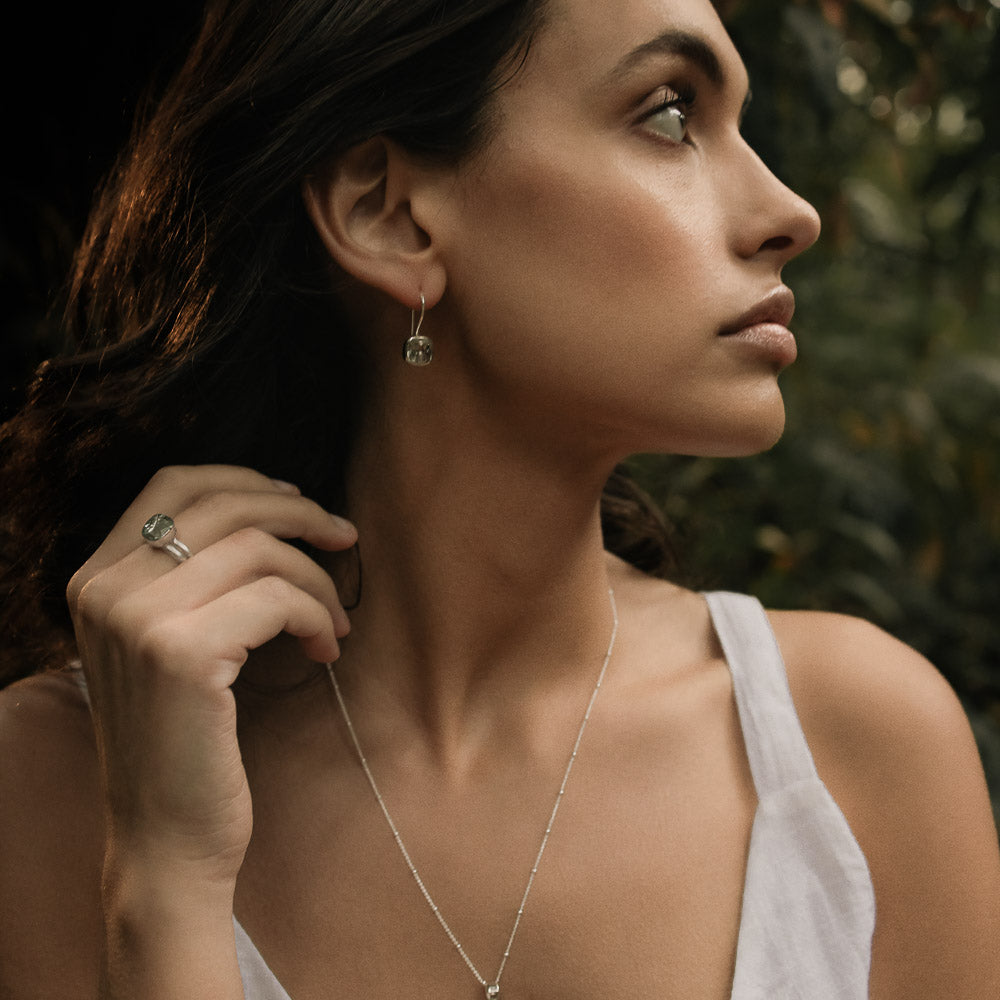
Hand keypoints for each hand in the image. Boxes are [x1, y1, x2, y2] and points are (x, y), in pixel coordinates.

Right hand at [66, 465, 356, 885]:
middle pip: (222, 504)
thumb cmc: (184, 740)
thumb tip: (272, 513)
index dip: (245, 481)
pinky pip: (279, 597)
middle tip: (345, 537)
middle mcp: (105, 589)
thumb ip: (191, 579)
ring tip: (335, 622)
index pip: (172, 485)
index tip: (297, 501)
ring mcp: (138, 618)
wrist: (165, 838)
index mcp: (97, 579)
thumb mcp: (168, 644)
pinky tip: (326, 649)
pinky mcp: (182, 653)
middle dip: (300, 512)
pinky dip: (318, 614)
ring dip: (317, 578)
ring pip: (259, 548)